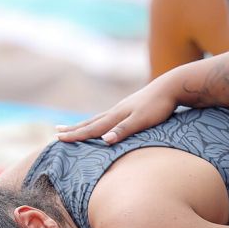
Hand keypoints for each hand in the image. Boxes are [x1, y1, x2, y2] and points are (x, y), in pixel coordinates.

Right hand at [55, 79, 177, 143]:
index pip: (91, 128)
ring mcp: (121, 109)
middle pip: (89, 122)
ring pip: (97, 119)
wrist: (171, 87)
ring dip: (82, 124)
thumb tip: (104, 140)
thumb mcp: (142, 121)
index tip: (58, 139)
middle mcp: (115, 111)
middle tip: (56, 133)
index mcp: (115, 116)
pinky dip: (97, 122)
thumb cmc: (158, 106)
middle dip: (73, 130)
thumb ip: (123, 131)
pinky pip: (107, 118)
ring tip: (71, 127)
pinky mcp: (129, 108)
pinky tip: (100, 123)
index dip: (75, 135)